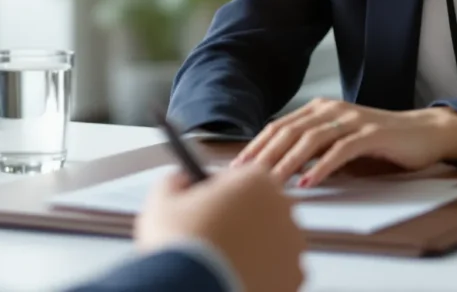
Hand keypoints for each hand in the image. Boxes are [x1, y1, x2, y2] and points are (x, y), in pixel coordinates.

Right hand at [134, 165, 303, 291]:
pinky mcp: (293, 276)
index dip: (221, 189)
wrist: (191, 289)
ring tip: (221, 259)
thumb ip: (176, 180)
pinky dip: (260, 272)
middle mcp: (283, 209)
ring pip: (271, 239)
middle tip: (212, 235)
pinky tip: (235, 274)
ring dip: (252, 245)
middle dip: (240, 217)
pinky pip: (277, 269)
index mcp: (256, 181)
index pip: (242, 175)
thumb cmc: (181, 245)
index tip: (206, 203)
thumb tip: (181, 180)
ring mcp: (292, 245)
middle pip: (260, 207)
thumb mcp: (163, 200)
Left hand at [232, 98, 456, 187]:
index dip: (257, 146)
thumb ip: (314, 149)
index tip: (237, 167)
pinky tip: (309, 182)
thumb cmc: (379, 142)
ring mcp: (352, 120)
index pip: (280, 127)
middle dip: (264, 155)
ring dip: (288, 162)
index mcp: (320, 109)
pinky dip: (321, 167)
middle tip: (245, 177)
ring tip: (271, 183)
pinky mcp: (371, 134)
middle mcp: (332, 109)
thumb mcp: (339, 142)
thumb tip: (280, 167)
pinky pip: (340, 151)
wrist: (424, 133)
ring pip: (311, 140)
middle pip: (290, 131)